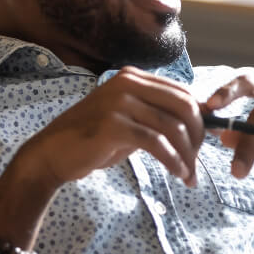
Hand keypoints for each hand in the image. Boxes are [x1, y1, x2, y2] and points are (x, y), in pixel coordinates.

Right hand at [14, 67, 204, 188]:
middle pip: (184, 106)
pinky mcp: (113, 125)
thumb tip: (197, 125)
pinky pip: (156, 143)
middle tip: (197, 161)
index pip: (182, 92)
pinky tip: (177, 173)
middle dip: (197, 137)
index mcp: (133, 77)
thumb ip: (156, 117)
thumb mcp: (128, 121)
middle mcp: (128, 83)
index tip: (202, 144)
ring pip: (172, 127)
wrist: (51, 154)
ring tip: (189, 175)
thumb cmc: (92, 140)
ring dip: (187, 155)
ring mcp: (120, 102)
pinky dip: (172, 160)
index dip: (199, 119)